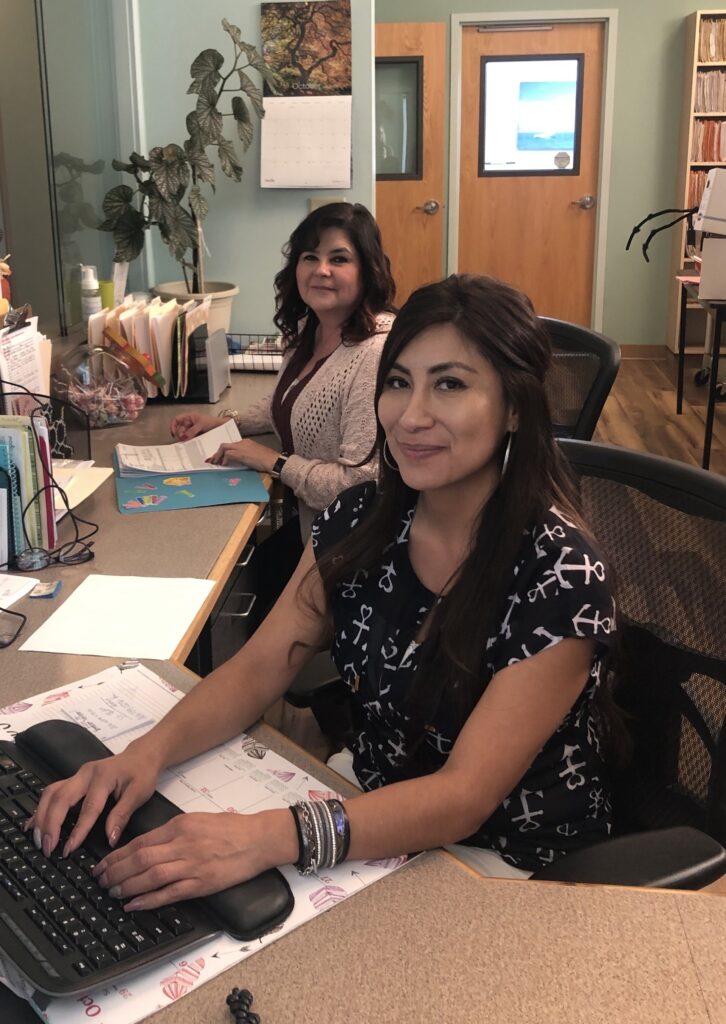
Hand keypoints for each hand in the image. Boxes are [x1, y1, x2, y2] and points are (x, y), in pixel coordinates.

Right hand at [28, 744, 161, 857]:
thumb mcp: (139, 794)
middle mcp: (86, 774)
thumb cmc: (142, 774)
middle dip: (50, 824)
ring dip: (41, 817)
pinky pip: (52, 793)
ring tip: (38, 840)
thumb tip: (110, 839)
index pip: (88, 807)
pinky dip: (41, 809)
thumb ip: (122, 815)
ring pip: (51, 794)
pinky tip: (33, 824)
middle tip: (46, 848)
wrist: (141, 755)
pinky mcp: (73, 779)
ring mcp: (77, 775)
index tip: (68, 850)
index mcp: (103, 777)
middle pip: (60, 798)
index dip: (78, 830)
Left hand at [91, 808, 297, 910]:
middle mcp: (183, 844)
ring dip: (127, 886)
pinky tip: (134, 905)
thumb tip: (147, 846)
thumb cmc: (231, 828)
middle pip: (140, 859)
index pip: (140, 842)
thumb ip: (173, 832)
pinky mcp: (202, 882)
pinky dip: (149, 900)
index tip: (102, 865)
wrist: (258, 839)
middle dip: (115, 872)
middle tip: (100, 881)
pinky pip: (170, 893)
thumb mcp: (198, 820)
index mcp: (180, 826)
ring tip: (112, 893)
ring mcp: (192, 864)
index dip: (117, 856)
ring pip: (150, 876)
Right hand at [170, 412, 226, 439]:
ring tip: (188, 443)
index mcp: (189, 417)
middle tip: (184, 440)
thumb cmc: (212, 422)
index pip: (176, 420)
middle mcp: (189, 424)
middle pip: (179, 429)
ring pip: (184, 436)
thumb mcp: (201, 424)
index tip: (174, 433)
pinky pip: (190, 439)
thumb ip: (192, 431)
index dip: (173, 426)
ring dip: (185, 439)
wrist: (222, 427)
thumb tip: (183, 437)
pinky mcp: (196, 436)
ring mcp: (192, 430)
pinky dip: (189, 442)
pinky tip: (191, 445)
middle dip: (180, 435)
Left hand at [206, 438, 278, 473]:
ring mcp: (241, 447)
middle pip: (225, 445)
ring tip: (214, 463)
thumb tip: (241, 462)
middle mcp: (242, 443)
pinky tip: (223, 466)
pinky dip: (224, 460)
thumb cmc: (268, 461)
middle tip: (212, 460)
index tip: (219, 458)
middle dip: (217, 453)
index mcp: (246, 442)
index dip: (223, 452)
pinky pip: (228, 455)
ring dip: (217, 456)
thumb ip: (247, 457)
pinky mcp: (241, 453)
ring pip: (224, 448)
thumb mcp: (256, 457)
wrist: (274, 461)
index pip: (231, 445)